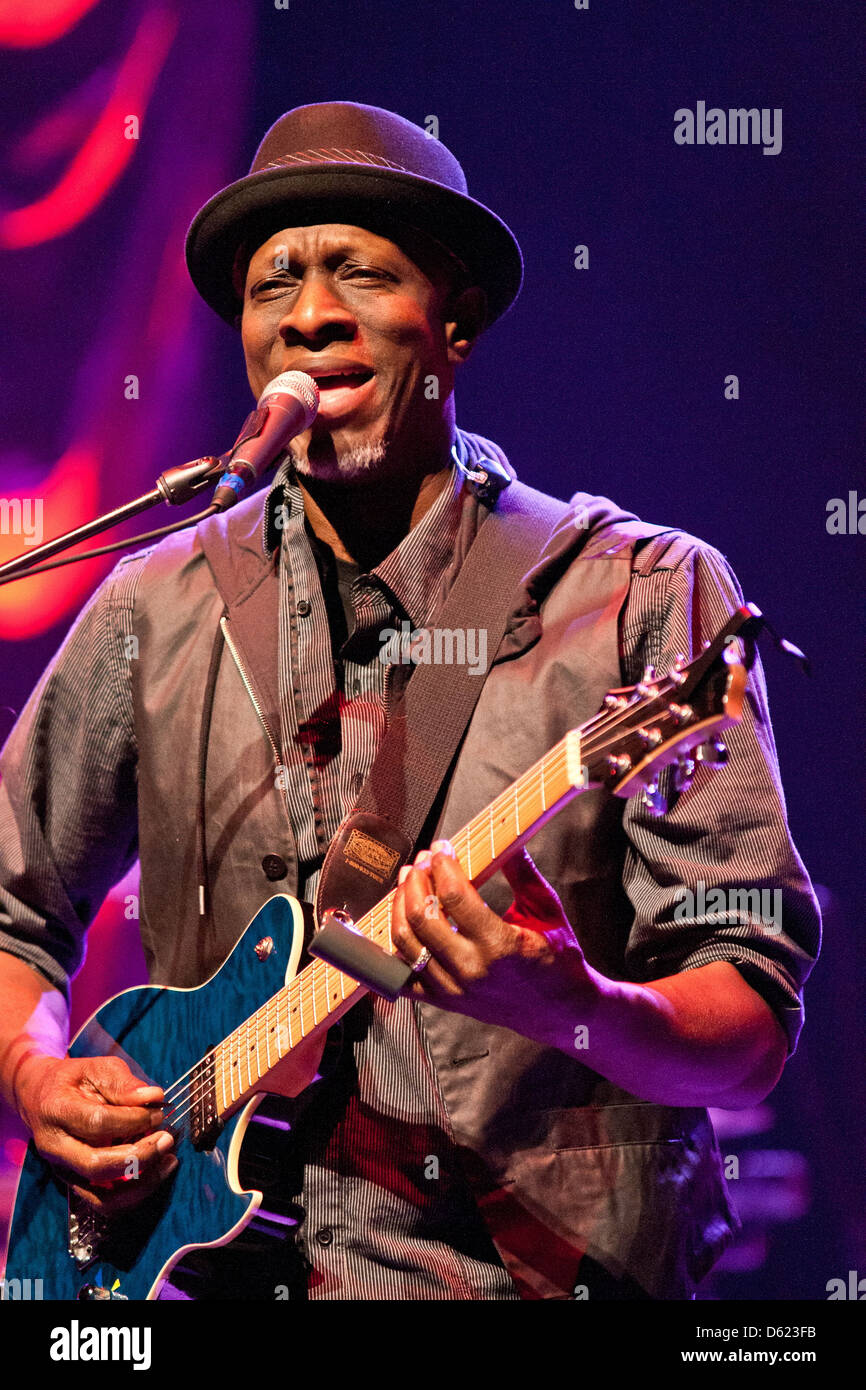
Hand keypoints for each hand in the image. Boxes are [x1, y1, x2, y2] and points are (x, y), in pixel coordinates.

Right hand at [13, 1053, 176, 1213]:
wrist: (41, 1097)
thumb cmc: (74, 1081)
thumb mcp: (96, 1068)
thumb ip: (124, 1083)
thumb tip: (154, 1098)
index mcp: (57, 1111)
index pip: (97, 1123)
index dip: (133, 1120)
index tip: (157, 1112)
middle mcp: (55, 1148)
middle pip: (97, 1166)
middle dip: (140, 1156)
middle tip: (166, 1139)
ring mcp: (63, 1171)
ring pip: (102, 1198)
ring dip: (141, 1184)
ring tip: (168, 1161)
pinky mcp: (75, 1185)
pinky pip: (106, 1204)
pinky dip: (136, 1193)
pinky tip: (157, 1171)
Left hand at [390, 839, 595, 1040]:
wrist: (560, 1011)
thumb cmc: (558, 959)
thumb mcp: (547, 910)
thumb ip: (523, 873)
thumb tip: (507, 838)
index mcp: (500, 944)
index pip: (454, 895)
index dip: (442, 864)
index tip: (441, 847)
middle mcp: (471, 969)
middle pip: (422, 916)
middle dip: (416, 880)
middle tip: (421, 861)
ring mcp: (453, 989)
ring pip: (407, 943)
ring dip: (400, 906)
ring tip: (407, 884)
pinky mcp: (444, 1002)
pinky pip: (403, 977)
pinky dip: (393, 951)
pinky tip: (399, 924)